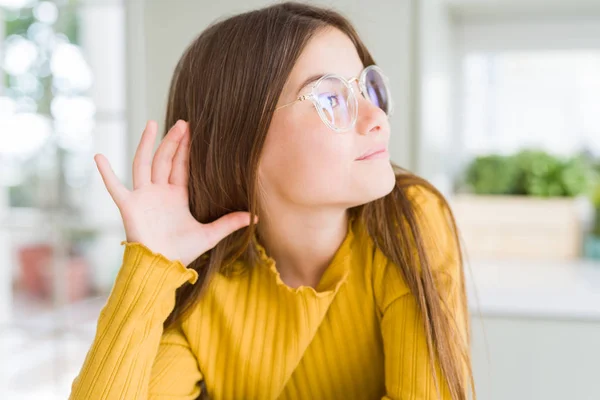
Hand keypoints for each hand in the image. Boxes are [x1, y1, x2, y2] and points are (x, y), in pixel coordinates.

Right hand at [94, 120, 254, 266]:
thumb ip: (230, 222)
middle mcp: (159, 192)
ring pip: (144, 164)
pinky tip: (98, 156)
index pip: (182, 166)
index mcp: (177, 196)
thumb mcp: (210, 234)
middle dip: (173, 141)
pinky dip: (106, 173)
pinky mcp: (129, 206)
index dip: (187, 149)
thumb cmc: (182, 253)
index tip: (194, 131)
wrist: (161, 268)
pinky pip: (115, 186)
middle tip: (183, 122)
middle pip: (165, 159)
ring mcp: (143, 197)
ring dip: (146, 144)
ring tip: (151, 123)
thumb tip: (256, 216)